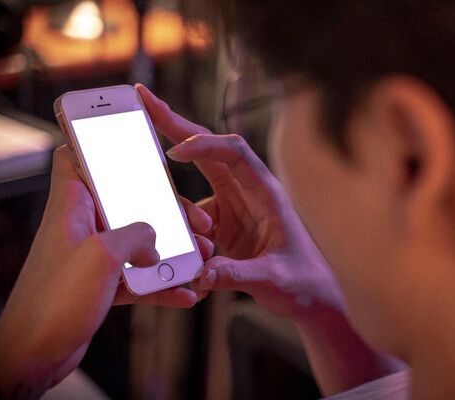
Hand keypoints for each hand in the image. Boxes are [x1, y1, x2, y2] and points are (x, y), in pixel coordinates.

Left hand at [0, 146, 213, 397]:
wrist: (34, 355)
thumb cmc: (53, 302)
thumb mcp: (101, 257)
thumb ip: (135, 235)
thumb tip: (154, 239)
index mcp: (72, 208)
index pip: (74, 159)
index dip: (96, 145)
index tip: (129, 139)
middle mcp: (82, 228)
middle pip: (126, 202)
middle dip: (165, 209)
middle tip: (195, 219)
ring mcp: (93, 257)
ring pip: (139, 241)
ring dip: (172, 248)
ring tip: (201, 255)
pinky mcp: (102, 284)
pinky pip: (139, 276)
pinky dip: (162, 283)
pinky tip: (184, 293)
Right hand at [138, 85, 405, 394]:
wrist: (311, 297)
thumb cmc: (303, 282)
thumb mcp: (271, 279)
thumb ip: (235, 275)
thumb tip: (199, 273)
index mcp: (266, 193)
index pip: (235, 153)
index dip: (205, 145)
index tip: (175, 152)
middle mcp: (248, 192)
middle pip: (209, 150)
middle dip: (176, 125)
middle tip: (143, 100)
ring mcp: (234, 207)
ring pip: (197, 186)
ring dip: (180, 205)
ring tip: (202, 244)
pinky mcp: (224, 226)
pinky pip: (195, 219)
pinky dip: (185, 233)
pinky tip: (198, 259)